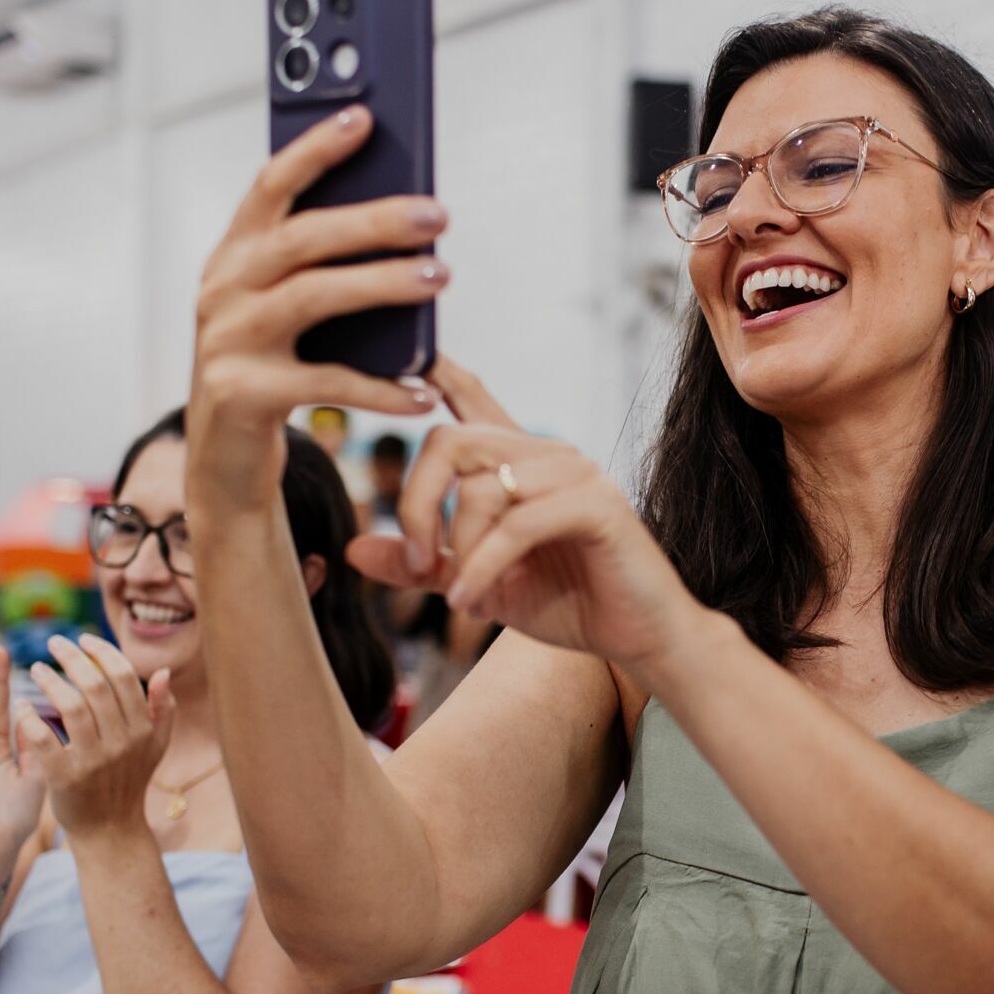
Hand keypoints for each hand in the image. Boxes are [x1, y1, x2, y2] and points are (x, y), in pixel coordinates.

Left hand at [17, 635, 175, 840]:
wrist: (110, 829)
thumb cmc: (129, 781)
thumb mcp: (155, 745)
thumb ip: (162, 708)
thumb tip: (162, 672)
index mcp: (143, 729)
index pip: (123, 677)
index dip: (102, 652)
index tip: (83, 638)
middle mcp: (122, 742)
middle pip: (96, 686)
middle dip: (74, 657)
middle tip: (54, 643)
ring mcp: (94, 761)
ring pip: (71, 706)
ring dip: (51, 681)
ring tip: (37, 669)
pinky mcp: (65, 778)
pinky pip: (45, 740)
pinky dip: (30, 720)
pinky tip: (20, 706)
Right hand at [188, 105, 445, 502]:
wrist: (224, 453)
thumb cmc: (273, 366)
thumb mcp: (288, 308)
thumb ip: (326, 267)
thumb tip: (409, 222)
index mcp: (235, 255)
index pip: (271, 186)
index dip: (316, 150)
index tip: (365, 117)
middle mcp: (223, 289)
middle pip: (303, 238)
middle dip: (373, 219)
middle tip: (436, 213)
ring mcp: (227, 341)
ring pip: (313, 297)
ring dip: (382, 283)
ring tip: (438, 276)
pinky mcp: (244, 394)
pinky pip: (326, 383)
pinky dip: (381, 388)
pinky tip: (423, 390)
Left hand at [345, 356, 705, 676]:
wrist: (641, 638)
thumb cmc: (571, 603)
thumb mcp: (479, 583)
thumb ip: (423, 563)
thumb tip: (353, 551)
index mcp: (522, 464)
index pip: (473, 400)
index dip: (438, 372)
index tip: (409, 354)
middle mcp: (548, 454)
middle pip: (449, 441)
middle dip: (416, 504)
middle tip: (419, 560)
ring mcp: (577, 473)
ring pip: (480, 490)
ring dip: (460, 553)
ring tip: (466, 599)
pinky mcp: (597, 506)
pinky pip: (517, 525)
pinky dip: (484, 568)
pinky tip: (476, 605)